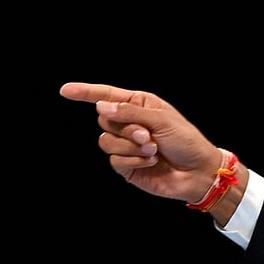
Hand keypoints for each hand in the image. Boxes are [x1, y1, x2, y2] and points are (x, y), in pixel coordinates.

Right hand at [59, 82, 221, 202]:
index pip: (107, 96)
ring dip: (130, 146)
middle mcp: (130, 123)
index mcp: (139, 105)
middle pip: (104, 120)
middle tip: (147, 136)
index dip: (85, 93)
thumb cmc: (186, 141)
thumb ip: (130, 113)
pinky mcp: (126, 165)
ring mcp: (126, 145)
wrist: (198, 172)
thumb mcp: (161, 120)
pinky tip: (151, 162)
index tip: (65, 91)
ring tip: (153, 150)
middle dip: (125, 128)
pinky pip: (114, 160)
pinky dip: (134, 160)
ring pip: (105, 141)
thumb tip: (100, 107)